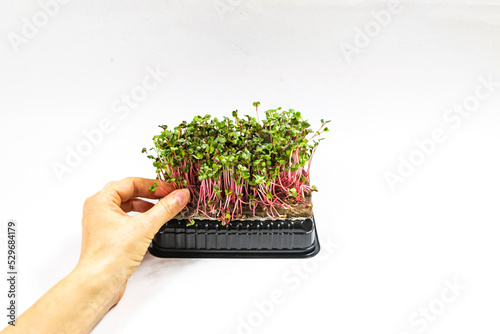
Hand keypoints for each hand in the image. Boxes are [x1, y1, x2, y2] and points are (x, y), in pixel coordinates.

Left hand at [77, 177, 189, 303]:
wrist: (98, 283)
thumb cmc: (110, 256)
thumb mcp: (145, 227)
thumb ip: (165, 209)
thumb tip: (180, 195)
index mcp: (101, 201)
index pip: (131, 182)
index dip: (154, 185)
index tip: (171, 189)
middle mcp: (98, 209)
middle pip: (128, 192)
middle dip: (150, 193)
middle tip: (168, 195)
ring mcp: (101, 224)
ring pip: (126, 206)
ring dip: (145, 205)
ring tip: (162, 209)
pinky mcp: (107, 237)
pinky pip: (125, 219)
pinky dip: (139, 217)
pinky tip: (150, 223)